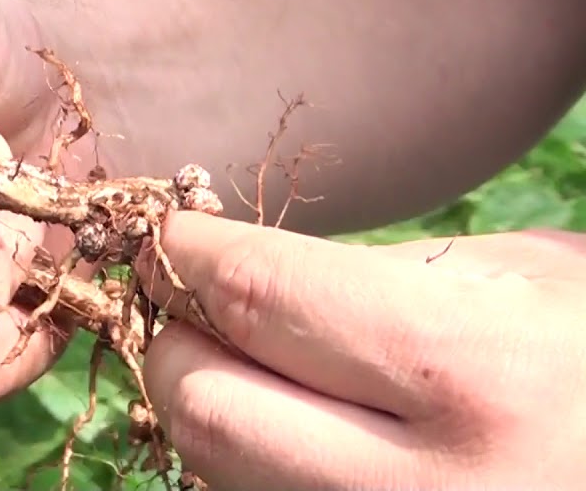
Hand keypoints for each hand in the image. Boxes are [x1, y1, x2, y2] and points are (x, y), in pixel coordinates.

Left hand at [140, 211, 585, 489]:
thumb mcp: (533, 282)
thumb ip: (384, 277)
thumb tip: (242, 274)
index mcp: (477, 375)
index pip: (261, 295)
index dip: (189, 253)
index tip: (168, 234)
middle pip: (207, 407)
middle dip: (177, 341)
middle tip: (190, 303)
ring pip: (219, 478)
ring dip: (210, 410)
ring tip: (250, 367)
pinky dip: (250, 471)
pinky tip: (297, 435)